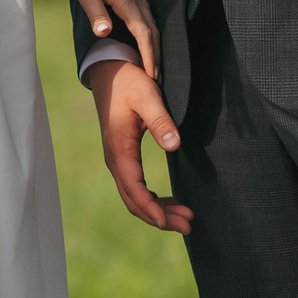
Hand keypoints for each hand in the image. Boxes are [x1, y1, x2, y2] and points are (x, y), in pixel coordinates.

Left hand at [54, 0, 159, 78]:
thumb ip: (96, 13)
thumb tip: (105, 34)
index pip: (144, 34)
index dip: (148, 56)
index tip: (152, 76)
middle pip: (152, 30)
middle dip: (156, 54)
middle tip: (156, 78)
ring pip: (150, 21)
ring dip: (153, 43)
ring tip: (152, 62)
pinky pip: (145, 14)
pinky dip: (148, 30)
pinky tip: (142, 36)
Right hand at [90, 58, 191, 232]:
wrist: (109, 72)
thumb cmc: (129, 82)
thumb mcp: (147, 96)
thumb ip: (161, 120)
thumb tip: (175, 145)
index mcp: (119, 149)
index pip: (134, 189)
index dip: (151, 209)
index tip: (168, 222)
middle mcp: (115, 159)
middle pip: (134, 200)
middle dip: (160, 217)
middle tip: (189, 225)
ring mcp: (118, 160)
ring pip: (135, 197)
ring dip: (158, 210)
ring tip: (186, 217)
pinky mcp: (123, 157)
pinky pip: (135, 187)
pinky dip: (152, 199)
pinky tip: (169, 202)